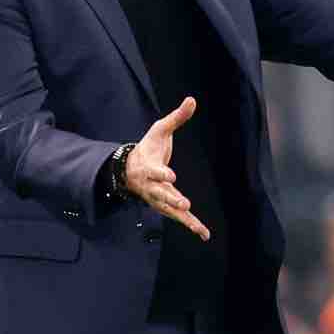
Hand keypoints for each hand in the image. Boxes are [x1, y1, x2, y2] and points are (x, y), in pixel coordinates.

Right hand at [124, 96, 209, 240]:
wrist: (130, 169)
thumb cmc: (148, 147)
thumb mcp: (160, 130)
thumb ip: (176, 117)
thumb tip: (192, 99)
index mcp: (149, 167)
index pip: (155, 171)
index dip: (162, 173)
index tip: (171, 175)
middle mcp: (152, 186)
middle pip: (162, 194)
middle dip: (172, 199)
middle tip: (184, 203)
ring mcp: (158, 198)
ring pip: (171, 210)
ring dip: (184, 219)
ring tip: (199, 228)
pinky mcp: (165, 205)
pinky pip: (177, 217)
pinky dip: (190, 225)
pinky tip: (203, 233)